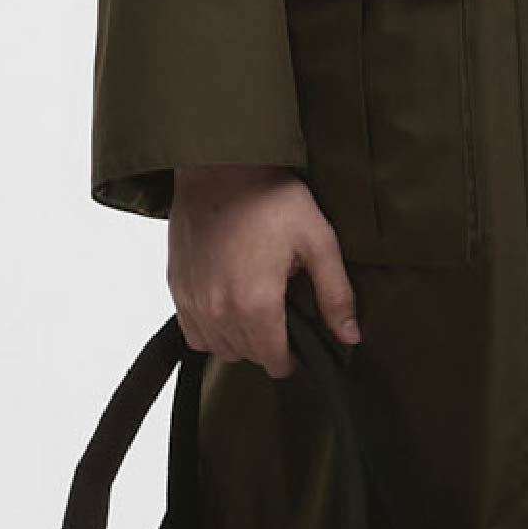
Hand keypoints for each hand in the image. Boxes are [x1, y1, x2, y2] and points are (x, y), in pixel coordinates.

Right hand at [166, 166, 360, 376]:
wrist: (218, 167)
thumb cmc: (270, 198)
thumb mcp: (318, 241)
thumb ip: (335, 294)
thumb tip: (350, 336)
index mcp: (256, 303)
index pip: (273, 361)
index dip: (292, 359)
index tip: (300, 346)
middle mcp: (219, 310)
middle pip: (247, 356)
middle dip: (268, 346)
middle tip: (282, 316)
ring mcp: (193, 300)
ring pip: (219, 348)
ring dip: (239, 340)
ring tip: (256, 310)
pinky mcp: (176, 287)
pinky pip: (192, 332)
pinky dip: (211, 330)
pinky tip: (228, 307)